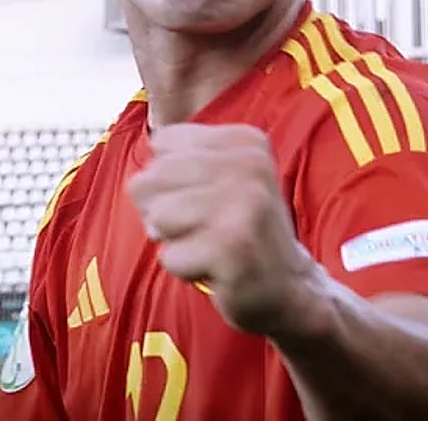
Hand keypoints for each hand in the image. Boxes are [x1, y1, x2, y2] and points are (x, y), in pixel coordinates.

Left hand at [127, 123, 318, 336]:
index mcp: (244, 140)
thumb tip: (137, 184)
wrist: (289, 286)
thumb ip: (176, 161)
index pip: (161, 143)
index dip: (168, 178)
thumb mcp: (220, 178)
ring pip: (158, 217)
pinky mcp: (233, 247)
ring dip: (175, 241)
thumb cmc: (239, 230)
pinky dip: (184, 270)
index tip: (204, 198)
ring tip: (209, 246)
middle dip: (163, 211)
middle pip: (151, 178)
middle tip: (204, 228)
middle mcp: (248, 164)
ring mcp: (244, 204)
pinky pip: (169, 257)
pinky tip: (217, 269)